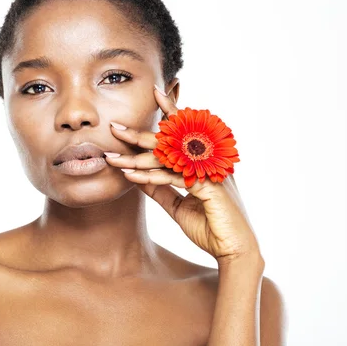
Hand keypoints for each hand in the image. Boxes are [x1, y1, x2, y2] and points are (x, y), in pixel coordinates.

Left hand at [106, 86, 260, 264]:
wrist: (234, 252)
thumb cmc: (210, 227)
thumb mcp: (177, 206)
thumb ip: (160, 189)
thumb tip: (136, 176)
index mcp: (205, 161)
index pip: (184, 132)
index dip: (170, 111)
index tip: (155, 92)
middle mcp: (209, 160)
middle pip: (171, 141)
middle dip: (139, 134)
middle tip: (114, 126)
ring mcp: (210, 171)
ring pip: (168, 158)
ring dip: (137, 160)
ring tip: (112, 157)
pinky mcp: (209, 186)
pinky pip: (173, 177)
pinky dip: (150, 177)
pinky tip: (131, 176)